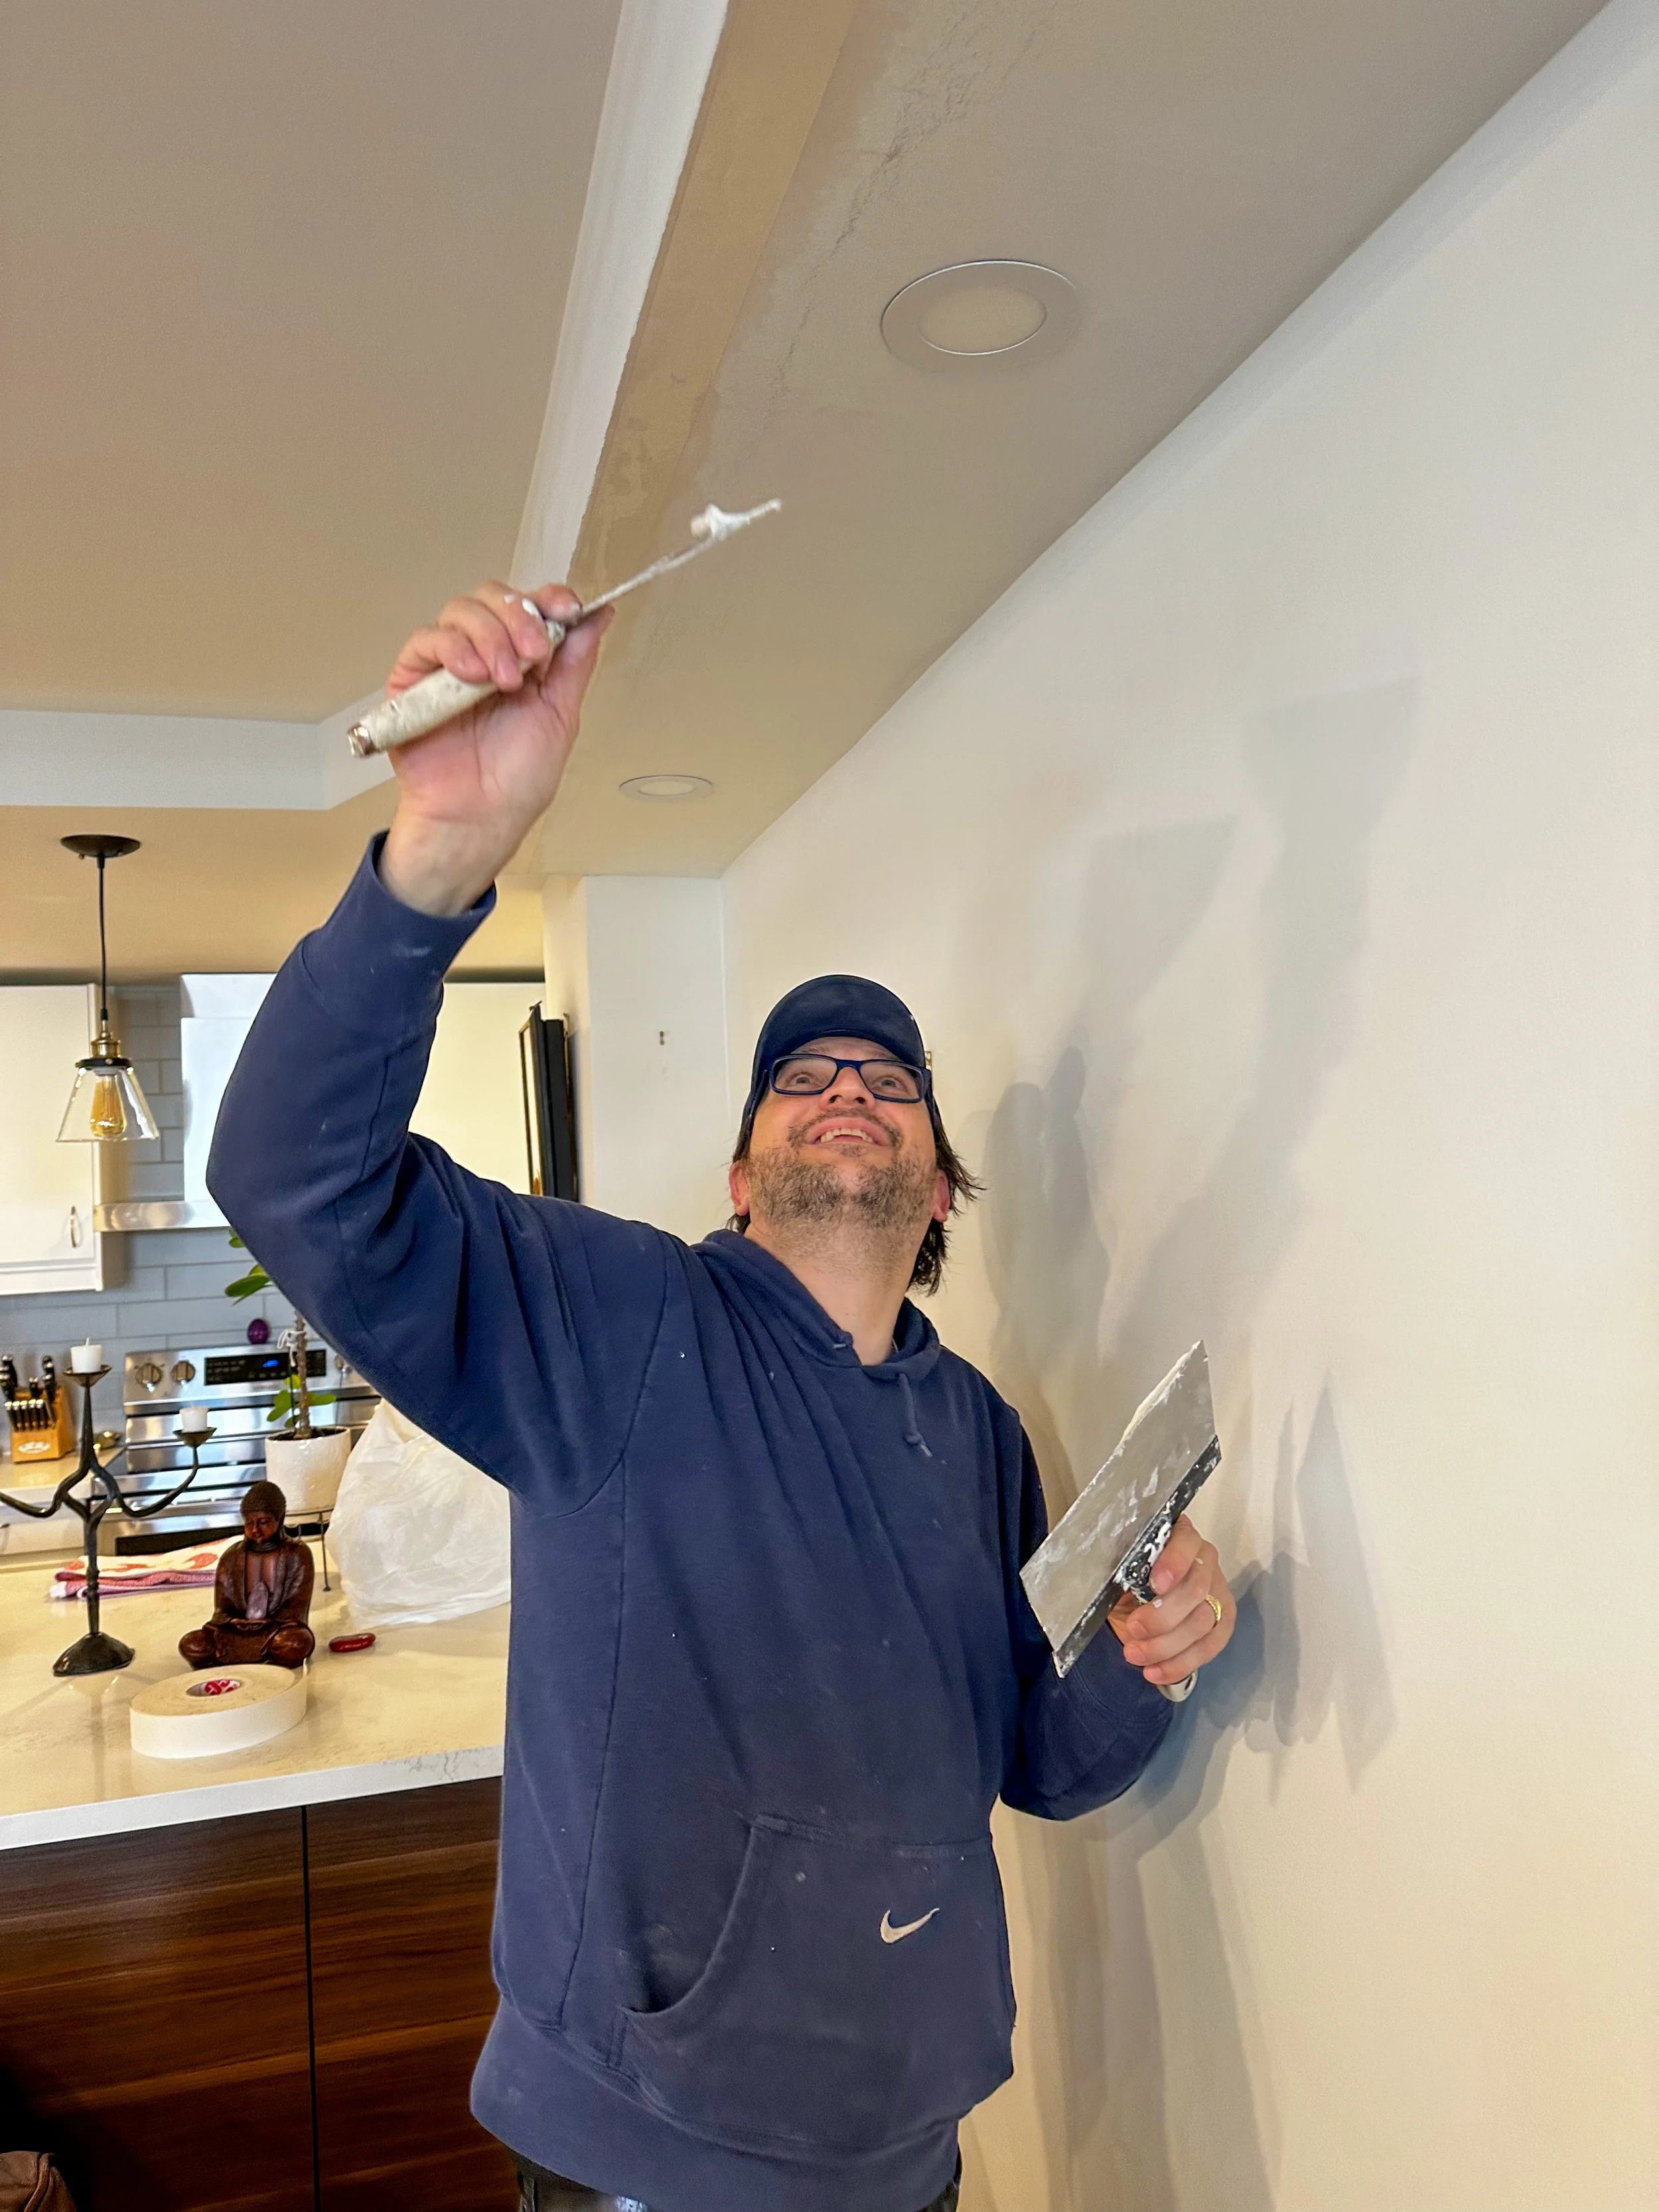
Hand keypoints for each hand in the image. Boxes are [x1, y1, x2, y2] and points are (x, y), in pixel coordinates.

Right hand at [378, 582, 614, 916]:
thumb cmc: (518, 778)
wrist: (479, 817)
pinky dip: (453, 648)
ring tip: (503, 680)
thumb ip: (575, 663)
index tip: (567, 609)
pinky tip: (472, 674)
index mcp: (523, 658)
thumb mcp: (560, 715)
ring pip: (462, 610)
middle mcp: (485, 652)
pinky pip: (427, 639)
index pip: (532, 605)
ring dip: (490, 635)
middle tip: (533, 655)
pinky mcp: (412, 677)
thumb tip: (600, 617)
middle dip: (519, 618)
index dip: (550, 598)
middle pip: (495, 596)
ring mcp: (447, 662)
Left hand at [1109, 1514, 1233, 1687]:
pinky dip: (1180, 1664)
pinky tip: (1155, 1672)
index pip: (1186, 1543)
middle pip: (1196, 1590)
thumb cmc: (1125, 1579)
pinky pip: (1209, 1648)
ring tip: (1134, 1655)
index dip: (1174, 1563)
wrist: (1134, 1604)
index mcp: (1178, 1535)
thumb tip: (1114, 1581)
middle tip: (1133, 1630)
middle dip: (1162, 1616)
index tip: (1155, 1585)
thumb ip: (1121, 1569)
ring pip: (1202, 1623)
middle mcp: (1204, 1560)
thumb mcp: (1117, 1569)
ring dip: (1165, 1646)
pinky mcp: (1223, 1623)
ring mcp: (1218, 1592)